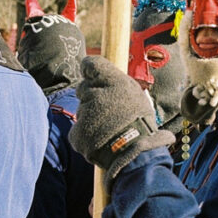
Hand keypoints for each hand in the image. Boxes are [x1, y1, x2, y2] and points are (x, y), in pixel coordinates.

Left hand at [69, 56, 173, 179]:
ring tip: (109, 128)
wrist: (137, 154)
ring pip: (82, 110)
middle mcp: (96, 93)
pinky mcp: (77, 132)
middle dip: (91, 97)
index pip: (91, 64)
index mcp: (113, 81)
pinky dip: (86, 135)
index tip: (91, 75)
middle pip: (83, 88)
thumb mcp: (136, 96)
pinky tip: (100, 139)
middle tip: (108, 111)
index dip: (89, 70)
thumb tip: (95, 70)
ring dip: (90, 117)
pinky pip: (78, 129)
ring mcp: (85, 113)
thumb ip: (115, 82)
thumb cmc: (140, 124)